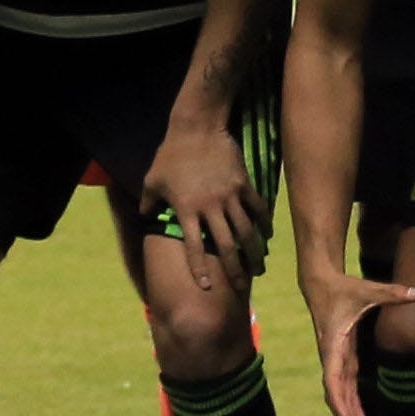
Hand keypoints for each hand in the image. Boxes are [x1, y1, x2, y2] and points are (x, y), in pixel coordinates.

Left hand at [143, 117, 266, 288]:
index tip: (207, 287)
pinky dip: (264, 223)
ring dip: (254, 252)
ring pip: (246, 230)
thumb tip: (145, 217)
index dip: (200, 269)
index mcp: (186, 210)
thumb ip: (148, 203)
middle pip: (227, 245)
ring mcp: (229, 196)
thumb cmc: (170, 155)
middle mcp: (210, 207)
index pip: (194, 247)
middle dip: (236, 269)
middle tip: (243, 286)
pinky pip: (257, 208)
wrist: (197, 128)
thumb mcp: (152, 180)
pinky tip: (268, 236)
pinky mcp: (243, 184)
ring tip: (260, 268)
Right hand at [306, 269, 414, 415]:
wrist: (321, 285)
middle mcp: (332, 357)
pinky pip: (344, 387)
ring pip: (339, 394)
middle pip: (335, 394)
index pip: (333, 379)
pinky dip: (350, 403)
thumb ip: (392, 293)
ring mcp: (337, 360)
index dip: (339, 401)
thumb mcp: (366, 289)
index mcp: (335, 345)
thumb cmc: (343, 289)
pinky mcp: (342, 358)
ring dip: (348, 415)